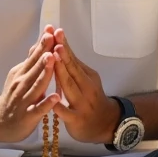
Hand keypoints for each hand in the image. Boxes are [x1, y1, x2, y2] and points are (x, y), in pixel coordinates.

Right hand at [0, 26, 60, 142]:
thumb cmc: (13, 97)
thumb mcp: (19, 76)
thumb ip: (31, 62)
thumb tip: (40, 43)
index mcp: (22, 73)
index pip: (34, 56)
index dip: (42, 43)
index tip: (51, 30)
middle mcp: (22, 84)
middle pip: (35, 67)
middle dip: (44, 52)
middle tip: (53, 39)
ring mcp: (24, 100)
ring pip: (36, 85)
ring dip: (45, 72)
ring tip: (53, 59)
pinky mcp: (27, 116)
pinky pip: (38, 109)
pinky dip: (46, 103)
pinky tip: (55, 98)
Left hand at [52, 28, 118, 143]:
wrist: (105, 124)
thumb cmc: (90, 98)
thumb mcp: (85, 80)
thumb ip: (72, 66)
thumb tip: (58, 44)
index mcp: (87, 76)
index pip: (74, 59)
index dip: (65, 46)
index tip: (57, 32)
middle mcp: (86, 87)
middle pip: (73, 70)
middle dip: (63, 56)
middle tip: (55, 42)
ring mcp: (81, 103)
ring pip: (70, 87)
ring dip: (61, 74)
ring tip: (53, 62)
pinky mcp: (76, 120)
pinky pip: (67, 113)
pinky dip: (59, 106)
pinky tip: (52, 101)